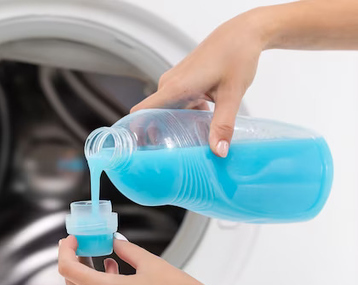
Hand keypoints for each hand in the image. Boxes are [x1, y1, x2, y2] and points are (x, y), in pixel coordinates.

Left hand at [58, 235, 222, 284]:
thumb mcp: (150, 262)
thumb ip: (126, 250)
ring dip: (91, 276)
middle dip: (74, 263)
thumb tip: (114, 242)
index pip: (69, 270)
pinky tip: (120, 277)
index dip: (65, 252)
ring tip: (106, 259)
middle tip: (82, 247)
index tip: (72, 240)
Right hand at [131, 9, 267, 156]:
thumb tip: (219, 152)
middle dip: (158, 137)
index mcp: (175, 88)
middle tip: (169, 158)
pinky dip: (184, 117)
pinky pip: (176, 104)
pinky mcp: (183, 82)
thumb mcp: (232, 94)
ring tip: (185, 147)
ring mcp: (175, 83)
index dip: (135, 132)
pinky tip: (199, 129)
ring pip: (166, 111)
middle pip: (152, 116)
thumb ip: (223, 124)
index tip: (138, 152)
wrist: (243, 33)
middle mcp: (169, 85)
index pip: (141, 112)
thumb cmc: (236, 56)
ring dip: (173, 127)